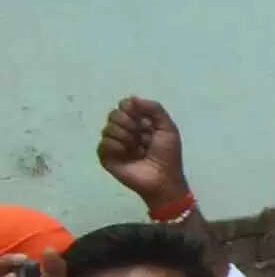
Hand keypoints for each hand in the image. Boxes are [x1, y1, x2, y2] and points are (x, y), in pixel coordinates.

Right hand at [96, 96, 188, 217]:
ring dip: (126, 137)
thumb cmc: (168, 155)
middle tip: (142, 136)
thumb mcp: (168, 128)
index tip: (144, 121)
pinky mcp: (106, 157)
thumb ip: (154, 109)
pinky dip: (117, 147)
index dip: (132, 109)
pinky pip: (103, 143)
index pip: (125, 105)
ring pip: (107, 128)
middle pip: (113, 114)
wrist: (163, 178)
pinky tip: (127, 155)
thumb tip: (132, 98)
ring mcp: (113, 143)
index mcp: (138, 122)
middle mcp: (124, 130)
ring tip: (138, 149)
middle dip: (128, 123)